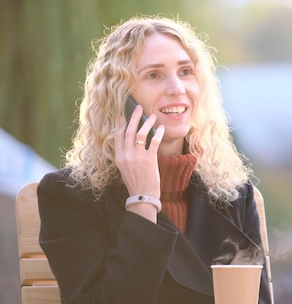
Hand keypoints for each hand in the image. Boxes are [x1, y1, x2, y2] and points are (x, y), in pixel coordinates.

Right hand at [114, 107, 163, 221]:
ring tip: (153, 116)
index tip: (122, 114)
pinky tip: (161, 128)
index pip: (118, 136)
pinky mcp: (149, 160)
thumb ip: (125, 155)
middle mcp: (126, 156)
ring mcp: (137, 158)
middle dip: (134, 117)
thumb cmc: (135, 182)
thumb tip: (130, 141)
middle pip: (128, 131)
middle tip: (139, 107)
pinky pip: (153, 142)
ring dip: (147, 123)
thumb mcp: (124, 168)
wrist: (142, 196)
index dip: (120, 123)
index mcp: (118, 157)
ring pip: (141, 134)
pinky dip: (157, 133)